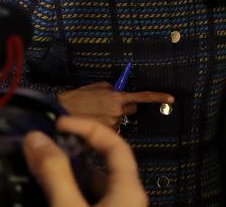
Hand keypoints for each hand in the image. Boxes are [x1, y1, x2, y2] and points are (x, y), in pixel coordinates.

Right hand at [23, 116, 147, 206]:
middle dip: (72, 154)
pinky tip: (45, 194)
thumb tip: (35, 138)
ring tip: (37, 169)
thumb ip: (54, 174)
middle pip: (101, 166)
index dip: (88, 127)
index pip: (115, 144)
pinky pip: (86, 202)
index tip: (60, 123)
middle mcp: (127, 200)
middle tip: (43, 148)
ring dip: (66, 177)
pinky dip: (67, 194)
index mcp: (129, 190)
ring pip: (90, 188)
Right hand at [57, 82, 173, 126]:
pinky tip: (92, 125)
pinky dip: (104, 129)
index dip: (157, 97)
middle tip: (105, 106)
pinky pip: (111, 132)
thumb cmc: (73, 100)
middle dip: (122, 108)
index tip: (171, 98)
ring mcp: (112, 126)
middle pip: (130, 110)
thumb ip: (109, 88)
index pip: (142, 97)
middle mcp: (117, 113)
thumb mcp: (93, 87)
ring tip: (93, 116)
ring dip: (111, 119)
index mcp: (116, 98)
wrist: (55, 115)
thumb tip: (117, 91)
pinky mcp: (104, 138)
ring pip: (120, 122)